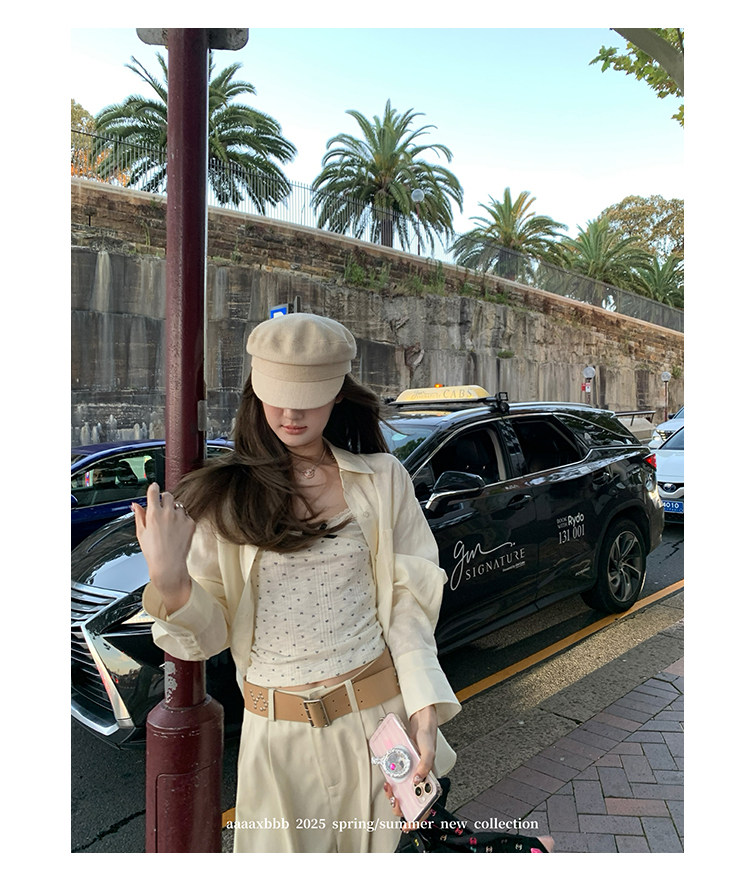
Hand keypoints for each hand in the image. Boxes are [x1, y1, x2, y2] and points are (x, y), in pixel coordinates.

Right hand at [132, 483, 194, 613]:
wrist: (169, 565)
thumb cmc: (153, 551)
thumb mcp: (141, 533)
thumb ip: (139, 516)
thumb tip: (135, 505)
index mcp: (153, 514)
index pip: (153, 492)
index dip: (153, 488)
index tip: (154, 486)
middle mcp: (168, 513)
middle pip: (168, 495)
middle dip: (164, 498)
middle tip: (163, 507)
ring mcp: (180, 517)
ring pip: (178, 506)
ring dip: (174, 510)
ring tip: (170, 525)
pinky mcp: (191, 523)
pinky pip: (187, 516)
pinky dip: (183, 521)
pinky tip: (178, 531)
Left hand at [383, 705, 437, 823]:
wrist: (420, 723)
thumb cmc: (428, 737)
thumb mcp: (428, 752)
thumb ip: (425, 766)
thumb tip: (417, 779)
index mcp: (430, 781)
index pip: (426, 805)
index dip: (418, 818)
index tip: (409, 824)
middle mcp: (420, 781)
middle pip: (411, 802)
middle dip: (401, 807)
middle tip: (395, 801)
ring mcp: (411, 775)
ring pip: (402, 793)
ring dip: (394, 795)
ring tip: (389, 789)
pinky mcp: (404, 769)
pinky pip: (397, 781)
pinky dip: (391, 783)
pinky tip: (388, 781)